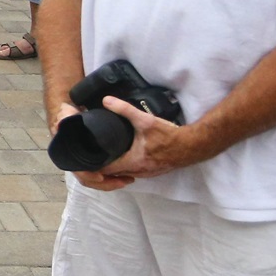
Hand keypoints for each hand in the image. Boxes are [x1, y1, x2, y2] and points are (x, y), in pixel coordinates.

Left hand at [78, 96, 202, 187]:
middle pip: (111, 174)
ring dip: (112, 168)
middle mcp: (137, 171)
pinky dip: (124, 167)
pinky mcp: (151, 172)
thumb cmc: (170, 136)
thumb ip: (124, 109)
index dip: (92, 165)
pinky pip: (132, 173)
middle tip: (90, 156)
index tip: (84, 157)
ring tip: (102, 157)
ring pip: (122, 174)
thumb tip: (106, 101)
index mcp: (132, 162)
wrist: (191, 145)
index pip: (104, 170)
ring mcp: (145, 174)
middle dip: (100, 167)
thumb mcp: (145, 120)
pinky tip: (122, 157)